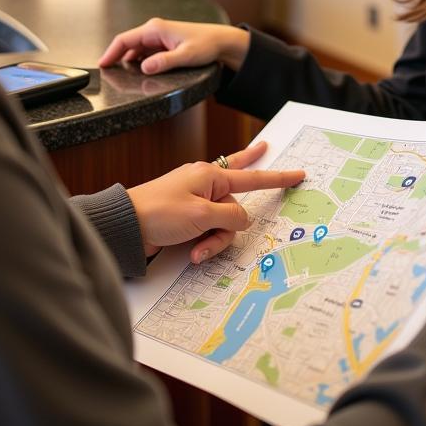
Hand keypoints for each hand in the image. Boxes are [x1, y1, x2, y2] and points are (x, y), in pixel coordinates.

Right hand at [98, 18, 249, 73]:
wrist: (221, 41)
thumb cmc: (206, 45)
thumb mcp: (186, 56)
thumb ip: (165, 62)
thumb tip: (144, 67)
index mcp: (155, 29)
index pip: (124, 39)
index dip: (110, 52)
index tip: (102, 65)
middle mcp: (154, 30)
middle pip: (127, 43)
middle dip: (115, 57)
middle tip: (107, 73)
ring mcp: (158, 36)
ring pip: (135, 48)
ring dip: (126, 59)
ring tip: (118, 74)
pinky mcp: (163, 43)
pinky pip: (144, 51)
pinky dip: (137, 60)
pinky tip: (137, 71)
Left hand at [126, 141, 304, 263]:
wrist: (126, 226)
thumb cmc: (160, 212)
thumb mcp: (202, 215)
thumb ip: (230, 217)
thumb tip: (243, 219)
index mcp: (210, 175)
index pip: (252, 176)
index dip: (277, 177)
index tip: (298, 173)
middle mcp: (205, 185)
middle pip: (235, 209)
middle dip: (228, 228)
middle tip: (211, 235)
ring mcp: (196, 202)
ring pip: (223, 225)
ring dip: (213, 241)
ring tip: (196, 250)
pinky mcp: (188, 219)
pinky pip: (208, 231)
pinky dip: (204, 243)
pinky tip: (192, 252)